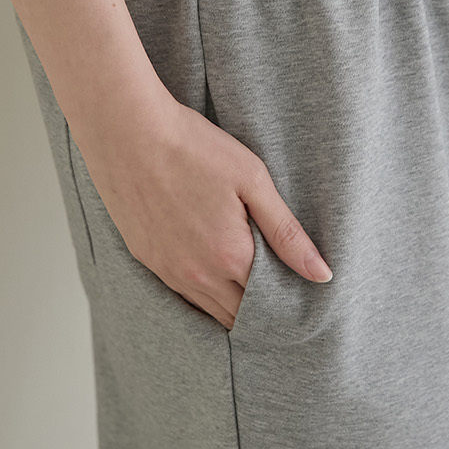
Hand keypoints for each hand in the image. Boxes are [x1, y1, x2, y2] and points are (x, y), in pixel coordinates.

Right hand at [72, 93, 332, 328]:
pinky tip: (213, 276)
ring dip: (231, 307)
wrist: (126, 131)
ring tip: (251, 292)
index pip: (269, 305)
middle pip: (238, 317)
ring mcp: (167, 271)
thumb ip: (287, 233)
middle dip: (261, 314)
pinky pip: (182, 295)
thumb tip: (322, 275)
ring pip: (208, 311)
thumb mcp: (252, 180)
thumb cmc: (193, 147)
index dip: (287, 304)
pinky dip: (202, 294)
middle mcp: (197, 275)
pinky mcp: (146, 259)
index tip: (300, 296)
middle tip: (280, 299)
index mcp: (231, 257)